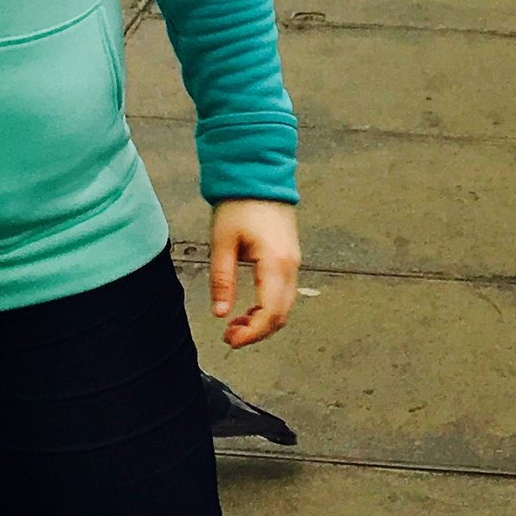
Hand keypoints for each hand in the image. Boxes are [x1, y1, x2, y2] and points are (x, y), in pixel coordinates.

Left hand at [207, 199, 299, 348]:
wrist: (259, 174)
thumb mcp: (222, 242)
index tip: (230, 340)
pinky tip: (249, 309)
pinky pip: (285, 292)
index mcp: (275, 263)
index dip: (252, 334)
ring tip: (236, 324)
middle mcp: (291, 266)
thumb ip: (222, 280)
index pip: (270, 313)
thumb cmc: (239, 204)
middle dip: (257, 332)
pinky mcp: (290, 257)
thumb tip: (221, 313)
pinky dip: (269, 308)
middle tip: (230, 336)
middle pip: (282, 315)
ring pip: (285, 306)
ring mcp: (294, 261)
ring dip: (263, 321)